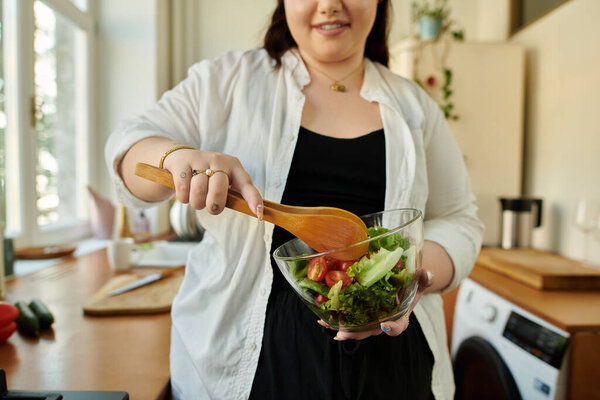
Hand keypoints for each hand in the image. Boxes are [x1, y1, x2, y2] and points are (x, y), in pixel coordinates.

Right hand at [162, 148, 262, 216]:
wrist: (180, 157)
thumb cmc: (208, 176)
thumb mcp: (224, 180)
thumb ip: (235, 194)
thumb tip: (255, 213)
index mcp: (234, 166)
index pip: (247, 184)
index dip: (253, 199)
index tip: (258, 213)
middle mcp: (219, 160)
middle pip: (219, 192)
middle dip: (214, 207)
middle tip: (211, 207)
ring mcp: (200, 160)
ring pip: (199, 193)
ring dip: (196, 203)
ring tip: (197, 198)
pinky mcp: (183, 163)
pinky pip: (183, 190)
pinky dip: (183, 198)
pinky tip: (186, 191)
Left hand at [318, 269, 432, 340]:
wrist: (401, 285)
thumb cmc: (410, 284)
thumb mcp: (419, 281)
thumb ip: (423, 278)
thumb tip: (426, 273)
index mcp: (400, 316)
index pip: (398, 326)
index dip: (392, 328)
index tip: (385, 325)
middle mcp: (383, 322)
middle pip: (370, 331)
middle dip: (355, 333)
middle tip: (343, 333)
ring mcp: (370, 320)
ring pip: (355, 328)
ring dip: (339, 328)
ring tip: (326, 324)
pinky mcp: (359, 315)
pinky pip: (347, 320)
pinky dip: (334, 320)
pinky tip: (322, 318)